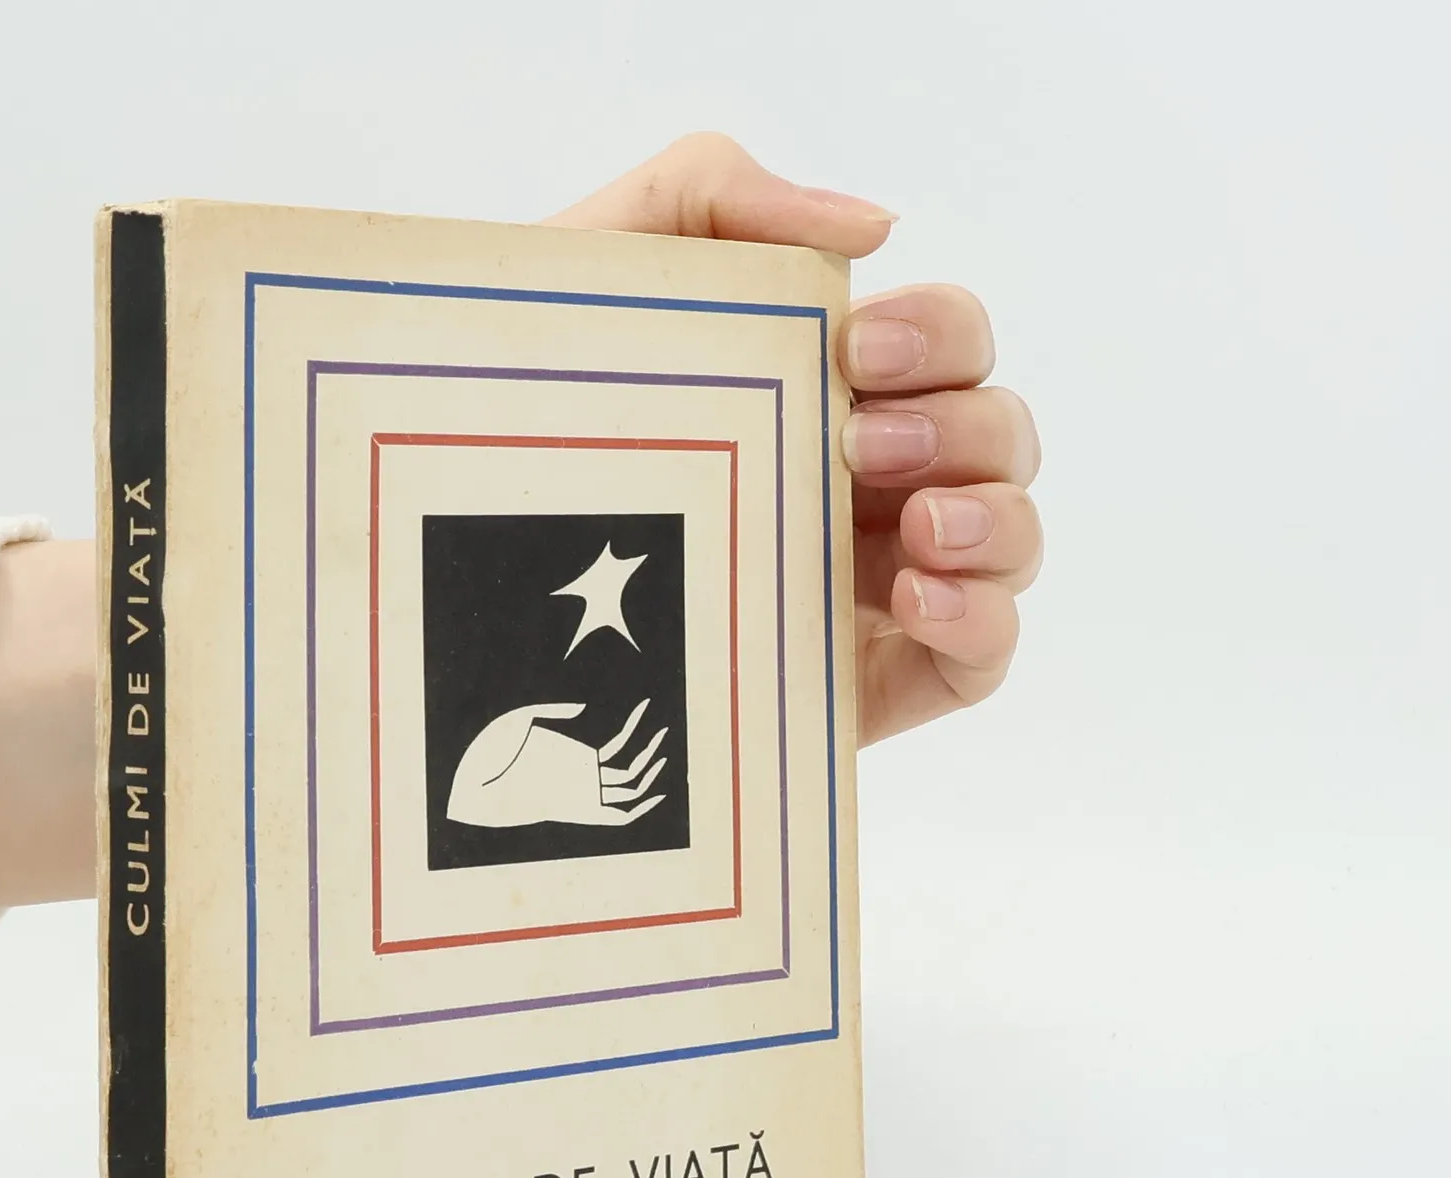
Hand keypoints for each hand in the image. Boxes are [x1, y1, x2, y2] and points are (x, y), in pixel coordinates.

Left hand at [447, 698, 668, 828]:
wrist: (473, 782)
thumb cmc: (490, 753)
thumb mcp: (522, 720)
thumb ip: (553, 710)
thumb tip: (585, 708)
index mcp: (573, 761)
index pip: (615, 750)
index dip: (634, 728)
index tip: (647, 708)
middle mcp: (582, 782)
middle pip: (628, 772)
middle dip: (650, 752)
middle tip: (665, 731)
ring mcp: (582, 793)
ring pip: (629, 783)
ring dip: (650, 763)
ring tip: (663, 737)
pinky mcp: (579, 806)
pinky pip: (619, 810)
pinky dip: (642, 805)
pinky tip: (658, 786)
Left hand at [548, 133, 1041, 744]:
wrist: (465, 582)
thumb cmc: (522, 422)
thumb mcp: (596, 270)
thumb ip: (716, 194)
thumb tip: (877, 228)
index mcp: (822, 394)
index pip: (949, 342)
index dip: (940, 334)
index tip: (854, 354)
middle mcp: (863, 485)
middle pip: (998, 433)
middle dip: (961, 425)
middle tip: (859, 447)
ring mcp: (871, 586)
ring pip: (1013, 537)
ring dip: (994, 518)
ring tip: (915, 530)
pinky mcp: (867, 682)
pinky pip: (987, 652)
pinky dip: (986, 616)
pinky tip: (918, 598)